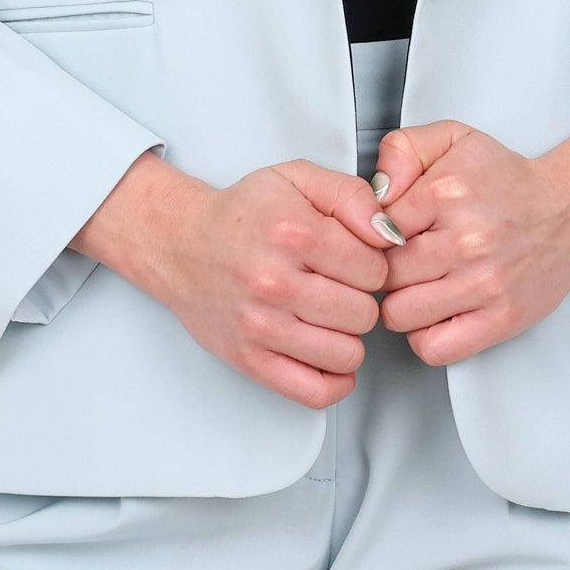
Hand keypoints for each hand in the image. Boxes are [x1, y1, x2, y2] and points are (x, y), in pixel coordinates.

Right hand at [72, 152, 396, 407]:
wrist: (180, 243)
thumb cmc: (242, 213)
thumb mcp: (298, 178)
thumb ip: (352, 196)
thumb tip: (390, 233)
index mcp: (293, 233)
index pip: (374, 269)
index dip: (373, 263)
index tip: (354, 259)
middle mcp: (275, 282)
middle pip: (364, 314)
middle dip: (361, 299)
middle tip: (339, 286)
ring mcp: (261, 326)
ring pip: (347, 353)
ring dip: (348, 336)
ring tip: (330, 315)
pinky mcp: (250, 360)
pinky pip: (314, 391)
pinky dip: (335, 380)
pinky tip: (330, 354)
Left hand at [369, 111, 569, 364]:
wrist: (568, 212)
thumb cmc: (505, 180)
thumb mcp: (452, 138)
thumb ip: (402, 149)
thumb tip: (374, 189)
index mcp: (448, 192)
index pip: (374, 228)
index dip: (372, 233)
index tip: (386, 233)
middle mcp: (467, 240)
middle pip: (385, 275)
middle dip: (385, 269)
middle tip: (402, 260)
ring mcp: (485, 284)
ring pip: (401, 314)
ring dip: (401, 303)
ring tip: (417, 285)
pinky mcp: (502, 320)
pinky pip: (434, 348)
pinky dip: (425, 336)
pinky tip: (434, 312)